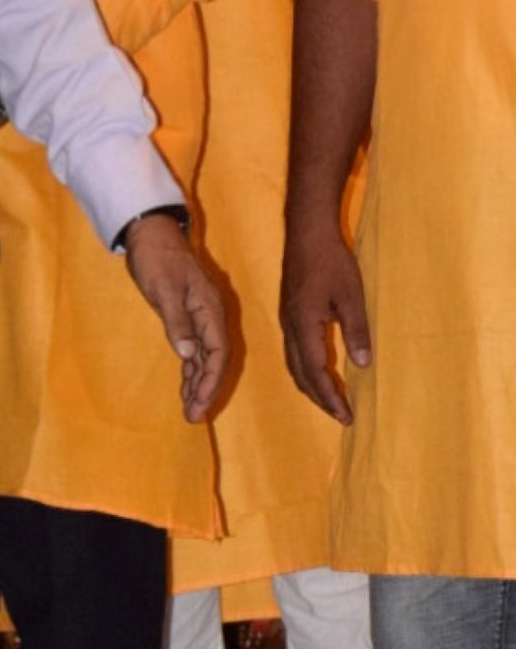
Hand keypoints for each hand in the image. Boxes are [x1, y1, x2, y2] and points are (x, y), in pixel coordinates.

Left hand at [122, 215, 227, 424]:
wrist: (152, 234)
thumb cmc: (157, 259)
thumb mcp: (164, 290)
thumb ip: (176, 322)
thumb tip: (187, 355)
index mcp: (210, 309)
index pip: (218, 352)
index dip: (210, 380)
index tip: (198, 403)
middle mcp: (210, 316)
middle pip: (215, 360)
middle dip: (206, 389)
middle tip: (194, 417)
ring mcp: (200, 317)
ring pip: (205, 358)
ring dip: (198, 383)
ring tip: (190, 410)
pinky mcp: (187, 317)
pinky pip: (194, 349)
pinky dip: (189, 369)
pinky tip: (184, 387)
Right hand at [281, 216, 368, 426]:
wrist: (306, 232)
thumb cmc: (331, 261)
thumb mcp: (351, 296)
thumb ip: (356, 331)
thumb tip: (362, 364)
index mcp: (303, 326)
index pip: (315, 373)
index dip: (330, 397)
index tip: (346, 416)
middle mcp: (289, 328)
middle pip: (300, 374)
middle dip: (319, 398)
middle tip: (341, 415)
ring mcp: (286, 321)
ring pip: (294, 364)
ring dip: (310, 386)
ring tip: (330, 400)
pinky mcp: (289, 314)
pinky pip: (293, 352)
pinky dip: (306, 369)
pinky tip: (317, 370)